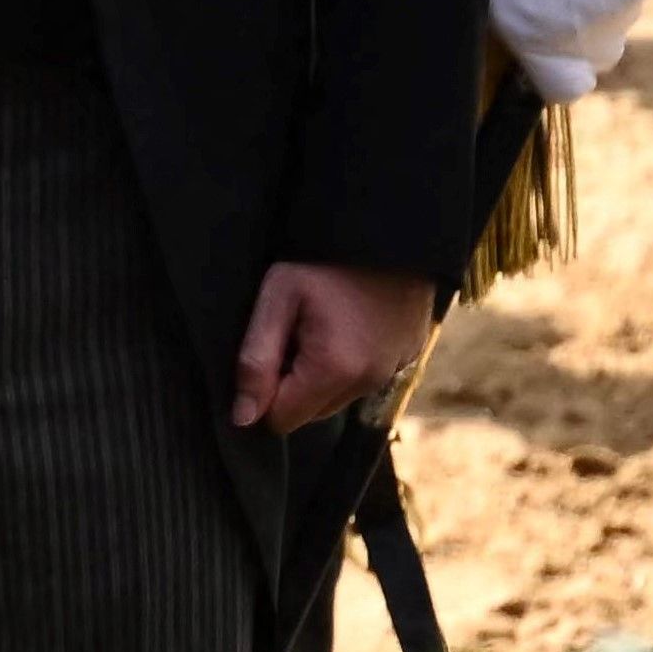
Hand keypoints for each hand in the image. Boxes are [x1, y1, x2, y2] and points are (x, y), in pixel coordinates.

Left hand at [234, 259, 436, 433]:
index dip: (264, 393)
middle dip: (293, 385)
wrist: (387, 230)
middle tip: (295, 333)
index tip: (270, 352)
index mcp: (334, 369)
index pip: (282, 421)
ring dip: (321, 377)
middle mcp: (368, 382)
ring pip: (337, 400)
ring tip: (322, 327)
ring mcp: (393, 372)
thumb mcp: (277, 298)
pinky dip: (350, 366)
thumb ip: (256, 360)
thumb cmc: (324, 261)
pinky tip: (347, 328)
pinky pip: (364, 381)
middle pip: (310, 415)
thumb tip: (243, 418)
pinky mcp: (408, 359)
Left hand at [487, 0, 652, 98]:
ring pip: (623, 12)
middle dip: (583, 32)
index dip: (556, 71)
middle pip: (600, 50)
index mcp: (543, 43)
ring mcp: (628, 0)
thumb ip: (512, 31)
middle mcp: (594, 32)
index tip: (544, 51)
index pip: (568, 88)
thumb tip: (521, 46)